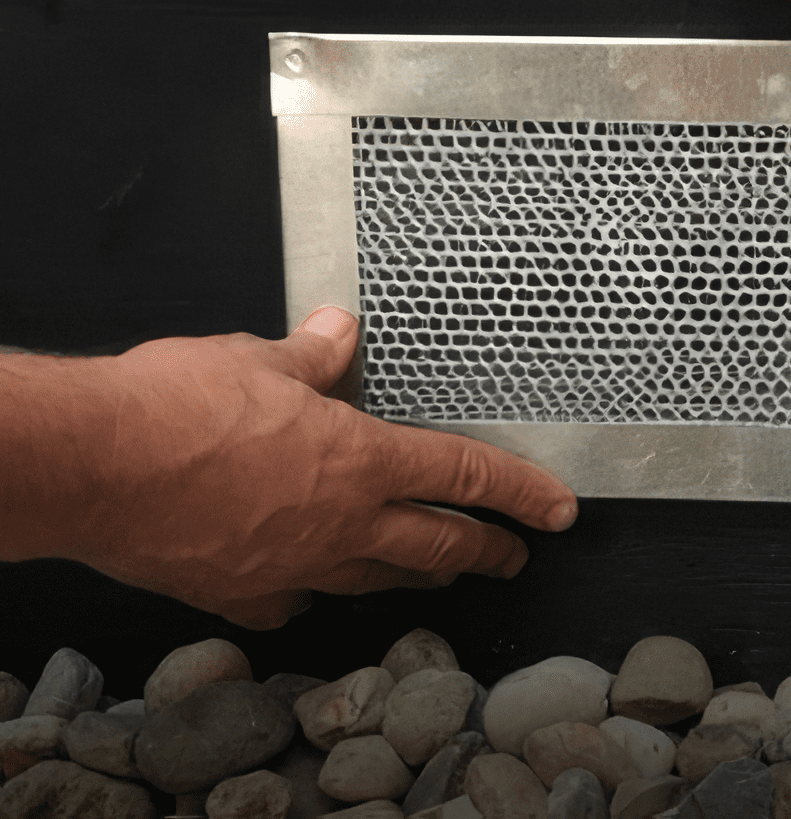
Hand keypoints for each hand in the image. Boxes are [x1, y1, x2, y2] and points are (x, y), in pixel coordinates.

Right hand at [64, 306, 576, 629]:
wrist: (91, 469)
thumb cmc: (171, 410)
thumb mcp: (255, 359)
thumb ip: (310, 354)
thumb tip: (338, 330)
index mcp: (360, 460)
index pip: (466, 475)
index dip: (522, 492)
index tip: (558, 510)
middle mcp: (341, 523)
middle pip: (440, 543)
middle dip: (488, 550)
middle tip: (515, 555)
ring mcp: (296, 566)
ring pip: (379, 577)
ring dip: (418, 574)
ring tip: (441, 574)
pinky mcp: (242, 592)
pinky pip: (294, 599)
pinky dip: (312, 591)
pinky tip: (312, 588)